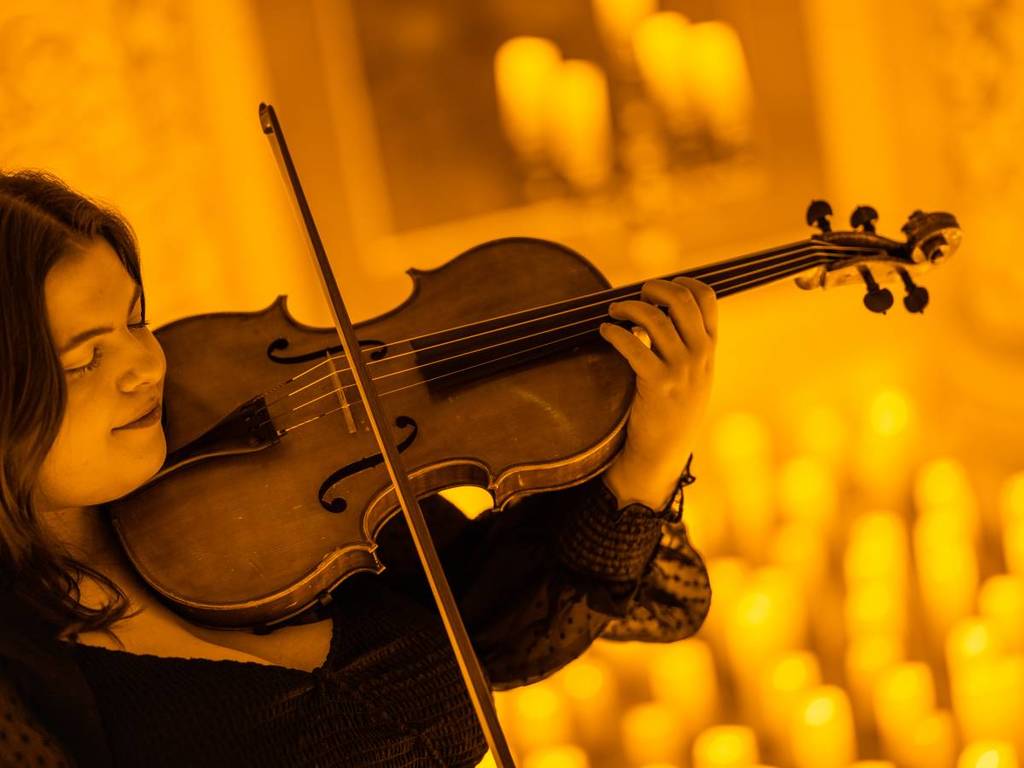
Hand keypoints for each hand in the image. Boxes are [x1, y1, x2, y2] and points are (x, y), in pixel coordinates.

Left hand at [598, 276, 717, 508]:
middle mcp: (700, 355)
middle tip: (634, 297)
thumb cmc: (672, 409)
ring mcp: (681, 369)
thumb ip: (685, 342)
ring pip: (655, 319)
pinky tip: (606, 332)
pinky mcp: (657, 384)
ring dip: (629, 308)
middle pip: (681, 299)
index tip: (659, 288)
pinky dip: (616, 332)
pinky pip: (634, 345)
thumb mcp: (693, 373)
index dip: (681, 282)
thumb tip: (656, 305)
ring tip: (613, 312)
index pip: (707, 297)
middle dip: (653, 289)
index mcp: (710, 348)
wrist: (664, 452)